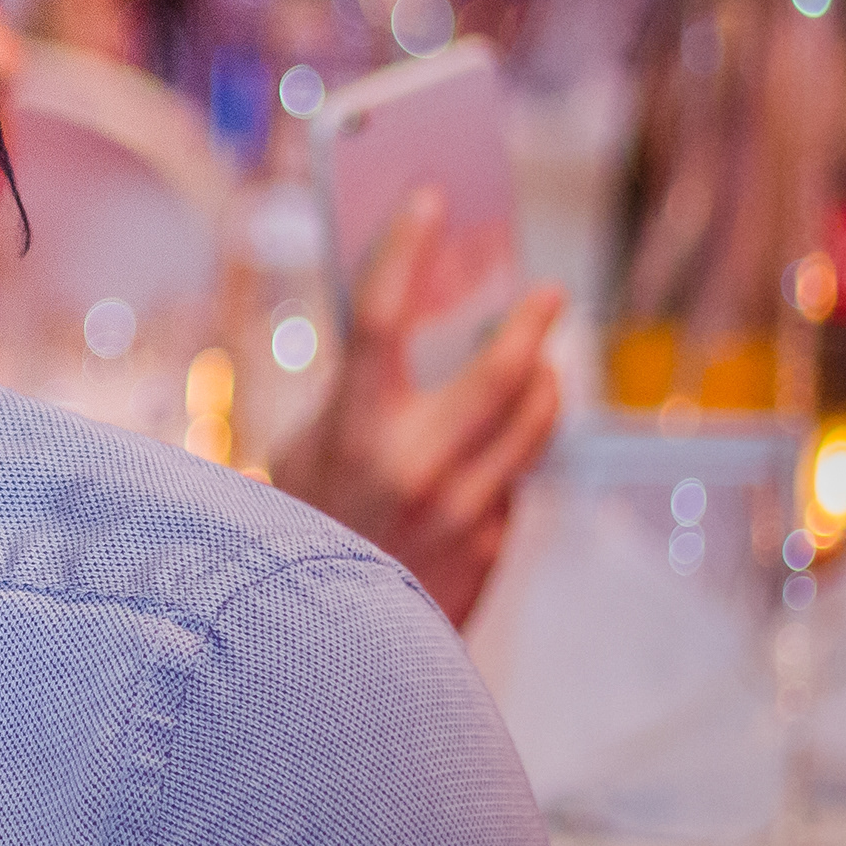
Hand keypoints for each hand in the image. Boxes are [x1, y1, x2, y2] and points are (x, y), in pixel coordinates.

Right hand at [268, 186, 565, 627]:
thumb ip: (355, 393)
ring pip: (532, 424)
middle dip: (531, 324)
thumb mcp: (303, 449)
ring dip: (542, 385)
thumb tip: (405, 325)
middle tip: (546, 294)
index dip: (406, 248)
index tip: (429, 202)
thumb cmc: (299, 526)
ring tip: (542, 368)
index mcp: (351, 429)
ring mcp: (460, 510)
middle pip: (501, 372)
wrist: (311, 643)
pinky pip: (515, 480)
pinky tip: (491, 455)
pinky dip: (508, 458)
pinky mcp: (488, 545)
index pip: (384, 313)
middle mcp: (413, 466)